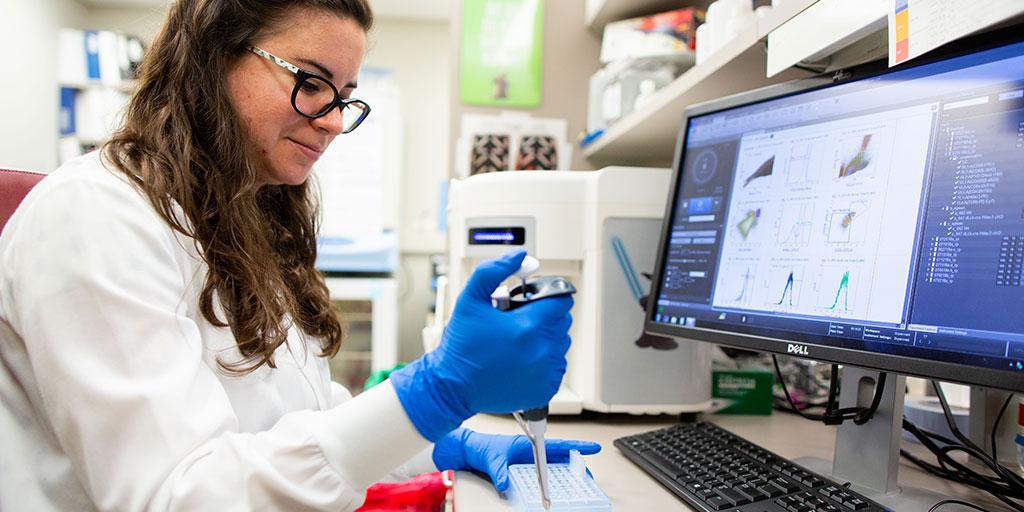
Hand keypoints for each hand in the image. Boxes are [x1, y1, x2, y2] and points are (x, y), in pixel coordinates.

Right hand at [390, 249, 572, 440]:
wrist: (452, 385)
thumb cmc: (461, 345)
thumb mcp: (470, 299)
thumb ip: (494, 270)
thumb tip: (520, 256)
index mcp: (528, 327)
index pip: (561, 301)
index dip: (547, 296)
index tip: (532, 301)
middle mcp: (541, 351)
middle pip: (562, 321)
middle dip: (544, 316)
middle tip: (517, 321)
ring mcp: (545, 373)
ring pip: (561, 344)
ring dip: (544, 338)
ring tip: (517, 341)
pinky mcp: (544, 389)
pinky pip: (556, 366)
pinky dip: (544, 360)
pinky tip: (520, 359)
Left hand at [433, 428, 600, 491]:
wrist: (467, 451)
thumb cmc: (479, 447)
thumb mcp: (489, 458)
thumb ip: (498, 470)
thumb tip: (503, 482)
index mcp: (526, 443)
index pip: (556, 445)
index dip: (576, 447)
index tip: (592, 448)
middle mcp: (529, 450)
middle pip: (559, 456)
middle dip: (576, 463)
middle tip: (589, 474)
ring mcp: (526, 459)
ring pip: (552, 464)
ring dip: (565, 471)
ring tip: (579, 481)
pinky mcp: (521, 467)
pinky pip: (541, 472)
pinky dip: (552, 478)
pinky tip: (557, 486)